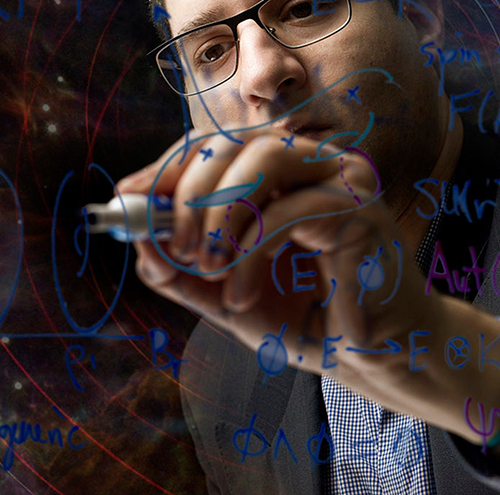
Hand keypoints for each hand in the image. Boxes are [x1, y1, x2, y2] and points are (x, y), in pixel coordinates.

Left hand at [119, 129, 432, 381]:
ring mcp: (344, 179)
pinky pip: (288, 210)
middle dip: (190, 190)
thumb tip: (134, 232)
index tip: (128, 197)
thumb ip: (180, 267)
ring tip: (209, 265)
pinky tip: (243, 295)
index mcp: (287, 172)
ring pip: (266, 155)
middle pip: (237, 139)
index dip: (170, 165)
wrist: (371, 360)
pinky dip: (251, 254)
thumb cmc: (306, 320)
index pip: (220, 144)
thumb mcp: (224, 293)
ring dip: (220, 211)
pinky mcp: (361, 209)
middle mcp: (318, 163)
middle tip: (176, 246)